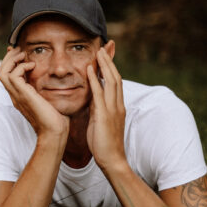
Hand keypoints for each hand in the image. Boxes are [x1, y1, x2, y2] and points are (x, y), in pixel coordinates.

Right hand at [0, 47, 68, 141]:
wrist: (54, 131)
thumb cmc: (56, 118)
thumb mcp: (48, 99)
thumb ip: (45, 89)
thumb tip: (52, 79)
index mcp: (18, 95)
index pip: (7, 75)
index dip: (11, 62)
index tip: (20, 52)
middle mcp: (14, 94)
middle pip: (0, 71)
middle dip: (9, 58)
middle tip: (21, 50)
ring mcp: (17, 95)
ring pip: (2, 72)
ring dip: (12, 60)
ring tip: (24, 55)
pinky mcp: (23, 95)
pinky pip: (13, 75)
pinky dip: (21, 67)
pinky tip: (33, 66)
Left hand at [86, 48, 126, 167]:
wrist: (112, 160)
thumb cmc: (104, 143)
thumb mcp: (100, 121)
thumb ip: (98, 108)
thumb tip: (93, 98)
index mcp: (117, 106)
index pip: (115, 81)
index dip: (111, 66)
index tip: (107, 53)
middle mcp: (117, 104)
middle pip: (115, 77)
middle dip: (110, 60)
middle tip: (105, 46)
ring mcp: (113, 109)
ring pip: (111, 82)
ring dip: (104, 65)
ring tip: (98, 52)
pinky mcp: (105, 115)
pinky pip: (99, 94)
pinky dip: (94, 80)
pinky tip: (88, 70)